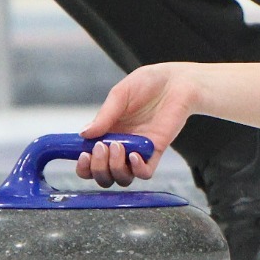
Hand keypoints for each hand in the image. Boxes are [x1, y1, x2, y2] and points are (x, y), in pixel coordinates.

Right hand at [77, 62, 203, 185]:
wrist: (176, 81)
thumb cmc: (147, 83)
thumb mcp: (120, 95)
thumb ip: (103, 116)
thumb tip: (83, 135)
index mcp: (106, 133)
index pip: (89, 161)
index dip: (83, 165)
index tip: (83, 154)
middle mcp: (120, 146)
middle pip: (103, 175)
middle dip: (98, 168)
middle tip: (101, 147)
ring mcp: (138, 151)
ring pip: (122, 178)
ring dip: (114, 168)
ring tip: (117, 146)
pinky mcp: (156, 152)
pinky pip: (144, 173)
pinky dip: (137, 169)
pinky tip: (134, 155)